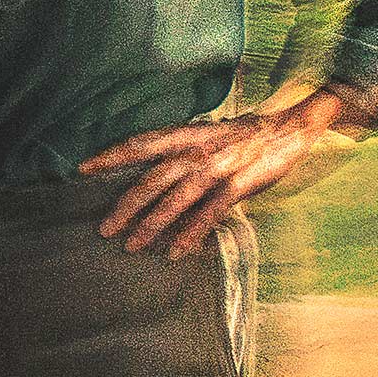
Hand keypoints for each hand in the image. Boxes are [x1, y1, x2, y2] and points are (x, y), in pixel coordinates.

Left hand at [77, 89, 354, 256]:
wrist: (294, 125)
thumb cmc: (248, 135)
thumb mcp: (211, 135)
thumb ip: (184, 150)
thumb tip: (156, 171)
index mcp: (188, 134)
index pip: (141, 142)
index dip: (111, 155)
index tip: (83, 168)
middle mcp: (198, 147)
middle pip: (152, 176)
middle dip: (126, 204)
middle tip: (104, 230)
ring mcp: (219, 165)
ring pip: (176, 196)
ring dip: (151, 223)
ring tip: (131, 246)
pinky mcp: (240, 182)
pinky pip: (210, 211)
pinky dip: (191, 232)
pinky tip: (176, 251)